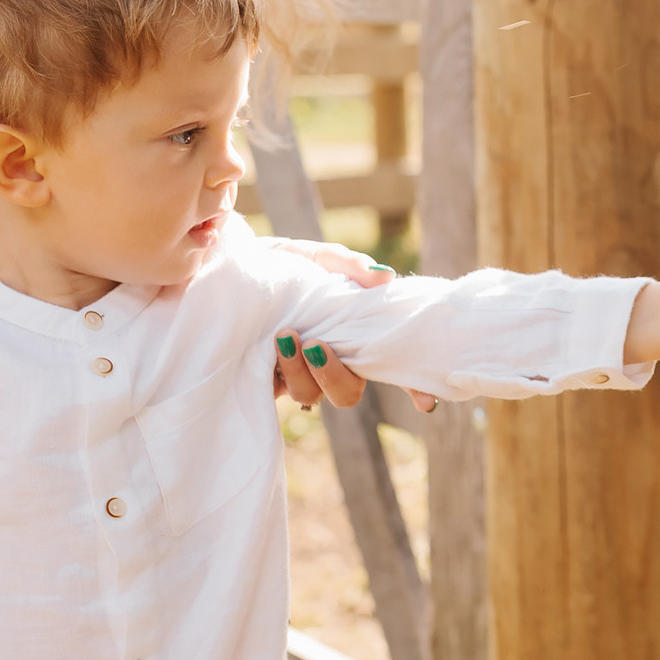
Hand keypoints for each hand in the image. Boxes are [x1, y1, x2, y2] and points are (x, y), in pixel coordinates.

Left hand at [267, 239, 437, 415]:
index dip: (413, 388)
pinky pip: (273, 391)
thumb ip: (350, 264)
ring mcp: (294, 373)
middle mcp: (327, 361)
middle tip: (316, 345)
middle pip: (346, 393)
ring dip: (300, 371)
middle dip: (335, 376)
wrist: (234, 266)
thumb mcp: (319, 257)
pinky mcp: (258, 377)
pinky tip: (269, 347)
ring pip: (309, 394)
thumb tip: (384, 276)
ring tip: (285, 336)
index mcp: (352, 338)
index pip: (388, 367)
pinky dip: (277, 371)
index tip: (426, 403)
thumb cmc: (285, 264)